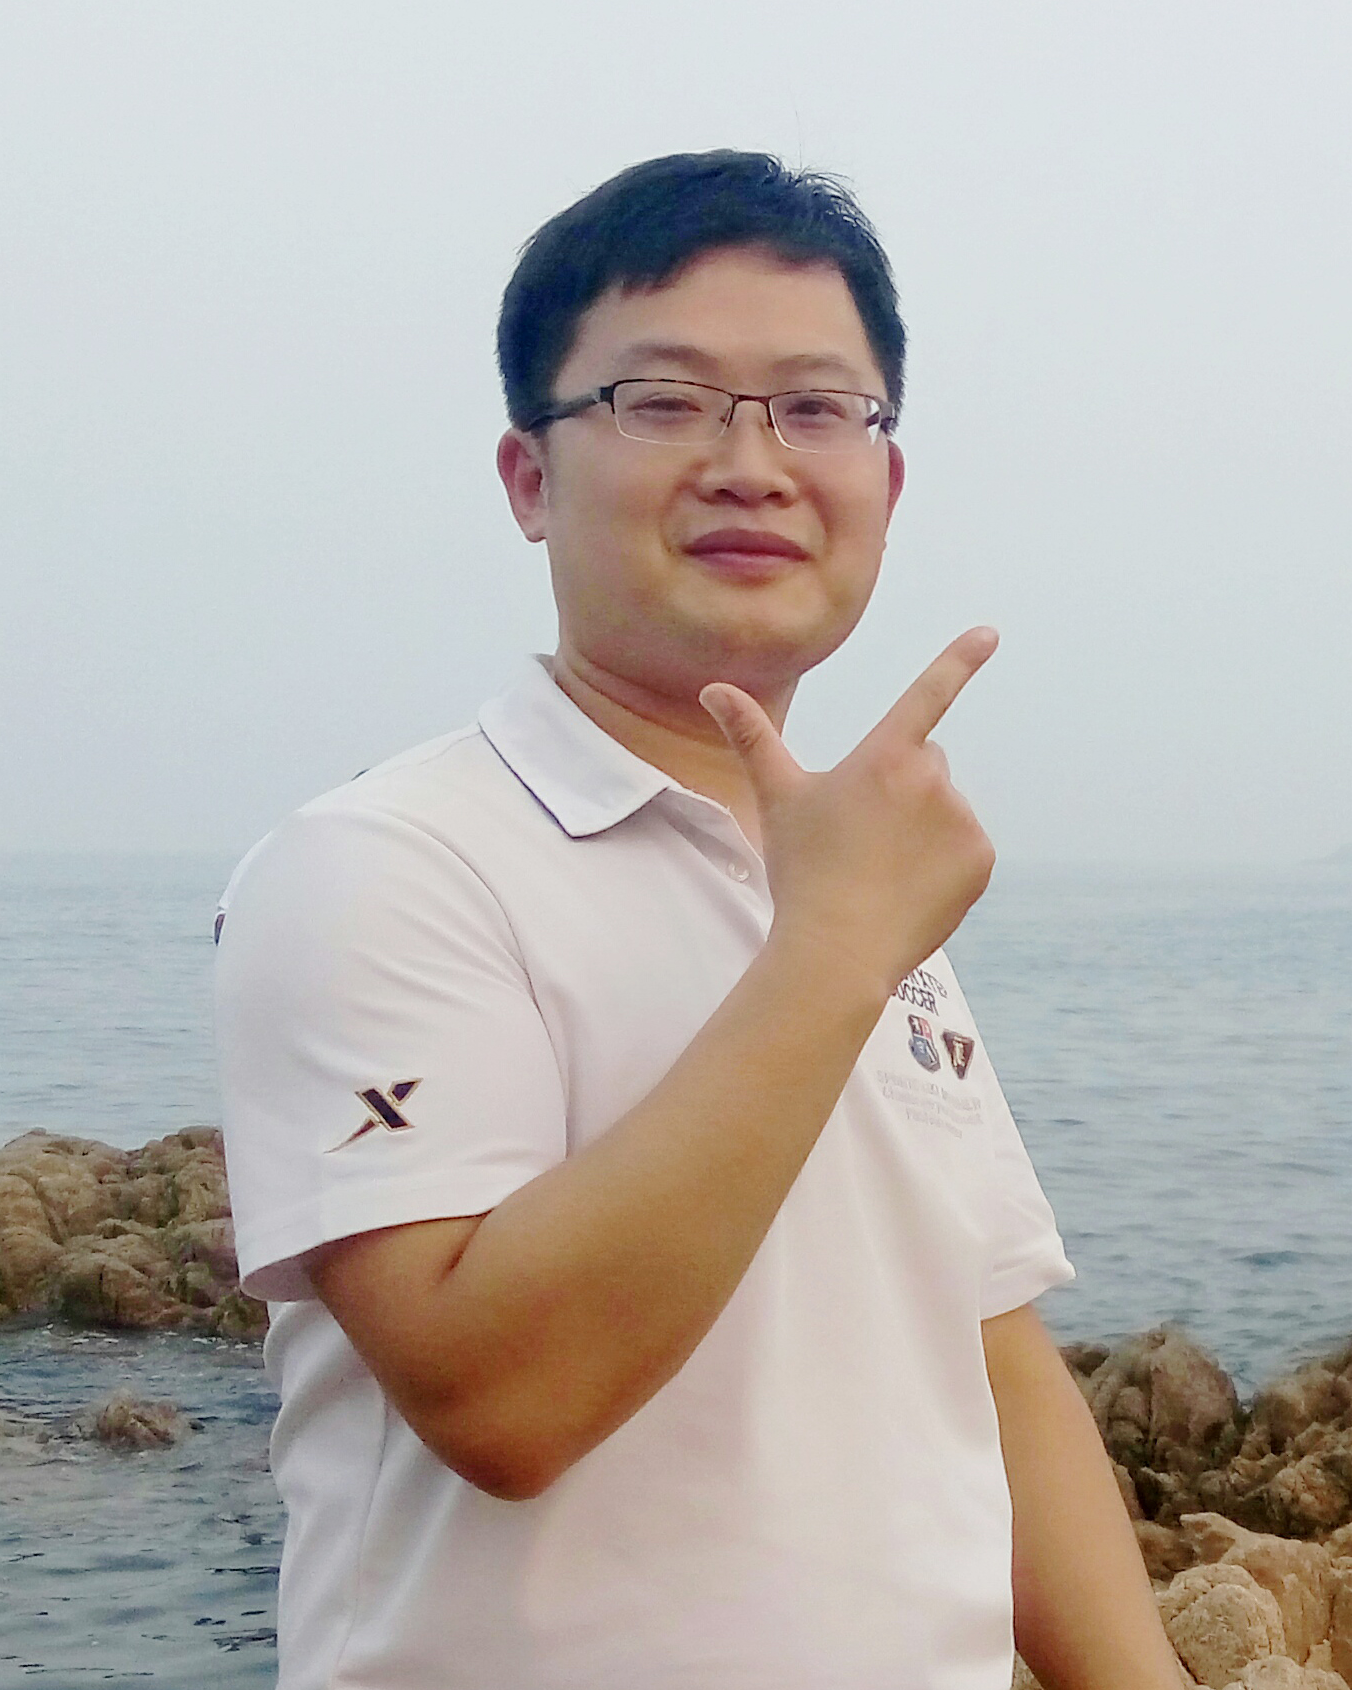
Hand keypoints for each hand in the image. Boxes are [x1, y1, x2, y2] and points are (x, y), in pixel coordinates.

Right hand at [700, 628, 998, 997]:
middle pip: (926, 761)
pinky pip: (965, 848)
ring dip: (922, 827)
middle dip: (904, 783)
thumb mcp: (777, 799)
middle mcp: (933, 779)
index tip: (989, 633)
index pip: (928, 693)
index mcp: (885, 755)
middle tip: (862, 832)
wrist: (838, 950)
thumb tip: (713, 688)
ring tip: (881, 869)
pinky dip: (944, 864)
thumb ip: (752, 737)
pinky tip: (908, 889)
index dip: (960, 659)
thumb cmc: (803, 870)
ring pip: (945, 808)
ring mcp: (962, 820)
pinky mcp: (980, 859)